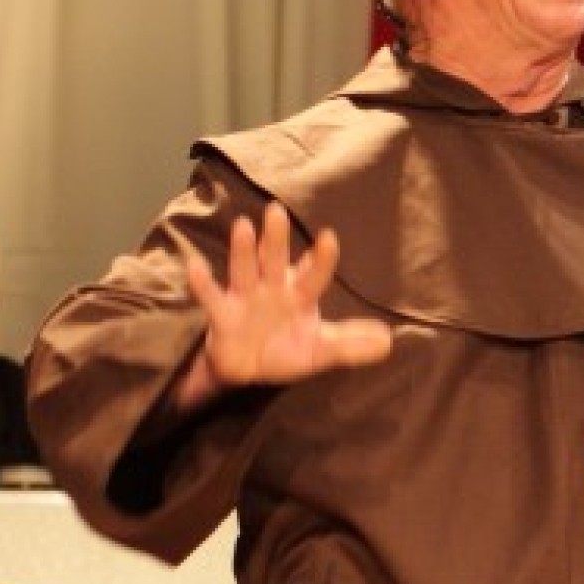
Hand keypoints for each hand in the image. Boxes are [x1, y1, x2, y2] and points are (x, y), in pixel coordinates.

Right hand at [173, 200, 392, 409]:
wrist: (246, 371)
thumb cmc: (284, 351)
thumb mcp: (320, 352)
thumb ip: (350, 345)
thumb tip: (389, 342)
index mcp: (299, 295)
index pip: (313, 275)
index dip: (320, 259)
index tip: (328, 239)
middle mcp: (272, 288)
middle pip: (275, 260)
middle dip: (276, 238)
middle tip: (276, 211)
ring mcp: (245, 298)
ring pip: (244, 270)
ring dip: (243, 251)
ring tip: (244, 227)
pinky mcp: (222, 314)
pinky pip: (210, 297)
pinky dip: (201, 283)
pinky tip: (194, 266)